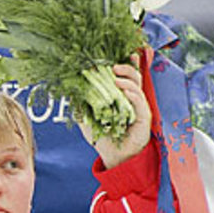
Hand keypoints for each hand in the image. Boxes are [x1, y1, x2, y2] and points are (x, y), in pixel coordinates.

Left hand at [80, 49, 153, 168]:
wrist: (115, 157)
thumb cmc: (104, 138)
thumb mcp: (87, 120)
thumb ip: (81, 107)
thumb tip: (70, 93)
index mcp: (121, 97)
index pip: (125, 77)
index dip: (124, 64)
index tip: (117, 55)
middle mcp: (132, 99)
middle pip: (134, 77)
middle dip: (126, 67)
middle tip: (113, 66)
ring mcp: (139, 107)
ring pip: (137, 86)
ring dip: (127, 79)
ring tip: (115, 77)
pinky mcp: (143, 117)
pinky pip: (140, 102)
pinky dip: (132, 94)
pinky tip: (124, 90)